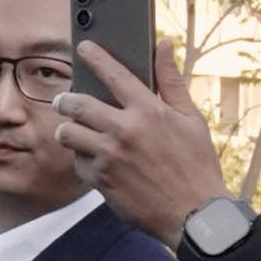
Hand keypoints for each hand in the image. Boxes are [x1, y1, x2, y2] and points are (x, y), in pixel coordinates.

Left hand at [53, 39, 230, 247]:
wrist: (194, 215)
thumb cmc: (197, 166)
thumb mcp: (192, 120)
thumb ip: (172, 82)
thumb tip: (165, 45)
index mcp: (149, 111)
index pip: (115, 74)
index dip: (96, 57)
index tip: (84, 48)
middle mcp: (125, 131)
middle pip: (78, 104)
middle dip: (65, 100)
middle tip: (63, 100)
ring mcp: (110, 157)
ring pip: (69, 134)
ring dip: (68, 130)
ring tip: (72, 131)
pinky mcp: (102, 181)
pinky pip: (78, 163)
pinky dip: (81, 159)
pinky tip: (91, 159)